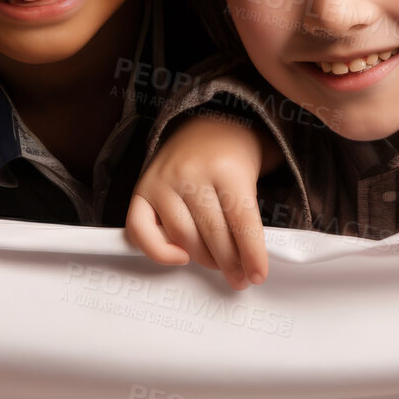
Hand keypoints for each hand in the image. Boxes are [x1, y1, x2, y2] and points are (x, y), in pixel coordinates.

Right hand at [125, 113, 271, 288]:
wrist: (206, 122)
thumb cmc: (231, 152)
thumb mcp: (255, 173)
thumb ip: (254, 213)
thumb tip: (254, 260)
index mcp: (226, 168)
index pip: (242, 223)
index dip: (252, 255)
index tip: (257, 274)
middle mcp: (191, 174)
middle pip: (213, 235)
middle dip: (231, 263)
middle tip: (241, 275)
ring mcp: (164, 182)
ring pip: (183, 238)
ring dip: (204, 260)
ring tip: (219, 264)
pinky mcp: (143, 189)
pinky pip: (140, 231)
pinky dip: (157, 252)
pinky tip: (179, 256)